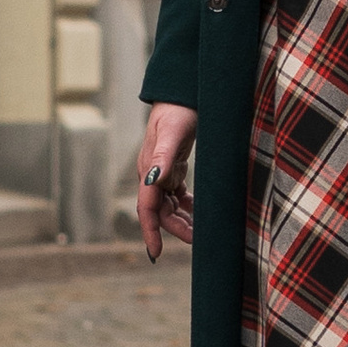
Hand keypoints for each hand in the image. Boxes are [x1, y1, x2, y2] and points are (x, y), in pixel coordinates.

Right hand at [137, 103, 196, 259]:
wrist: (181, 93)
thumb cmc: (177, 111)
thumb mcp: (171, 133)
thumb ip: (163, 158)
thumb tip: (153, 181)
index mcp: (149, 170)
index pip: (147, 208)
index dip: (151, 231)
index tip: (156, 253)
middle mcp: (152, 174)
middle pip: (160, 211)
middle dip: (175, 228)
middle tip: (197, 240)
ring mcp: (162, 171)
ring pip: (168, 205)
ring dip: (182, 220)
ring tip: (201, 232)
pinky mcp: (173, 167)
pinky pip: (177, 194)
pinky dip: (187, 206)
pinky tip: (199, 212)